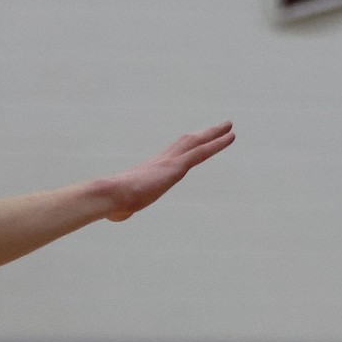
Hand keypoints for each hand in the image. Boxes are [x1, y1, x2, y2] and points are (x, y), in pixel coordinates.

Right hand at [104, 122, 234, 220]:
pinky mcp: (176, 167)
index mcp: (152, 169)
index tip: (196, 142)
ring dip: (214, 134)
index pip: (174, 155)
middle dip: (203, 135)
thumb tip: (118, 214)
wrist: (110, 195)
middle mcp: (162, 160)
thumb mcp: (123, 206)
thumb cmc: (113, 203)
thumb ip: (125, 207)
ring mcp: (170, 161)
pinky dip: (217, 144)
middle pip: (187, 142)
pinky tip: (230, 137)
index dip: (187, 148)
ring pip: (197, 143)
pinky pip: (201, 152)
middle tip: (219, 127)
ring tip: (229, 127)